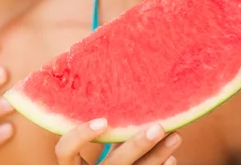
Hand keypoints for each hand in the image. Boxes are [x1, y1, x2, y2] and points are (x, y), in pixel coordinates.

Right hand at [55, 118, 180, 164]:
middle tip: (157, 127)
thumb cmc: (90, 157)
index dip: (81, 136)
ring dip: (157, 155)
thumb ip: (97, 129)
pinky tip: (171, 157)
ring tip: (175, 136)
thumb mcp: (88, 146)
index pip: (65, 151)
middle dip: (137, 146)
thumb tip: (112, 83)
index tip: (103, 120)